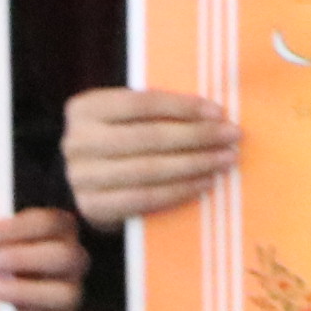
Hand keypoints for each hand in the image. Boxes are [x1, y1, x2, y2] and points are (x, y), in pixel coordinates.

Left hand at [0, 206, 90, 310]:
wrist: (13, 298)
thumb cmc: (1, 258)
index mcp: (61, 229)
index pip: (48, 223)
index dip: (15, 229)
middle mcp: (74, 259)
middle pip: (63, 256)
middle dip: (19, 258)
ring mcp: (72, 293)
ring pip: (63, 293)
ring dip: (20, 290)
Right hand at [65, 87, 239, 225]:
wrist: (84, 183)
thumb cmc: (117, 141)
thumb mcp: (124, 118)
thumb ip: (155, 111)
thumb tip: (212, 113)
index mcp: (85, 108)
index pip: (141, 103)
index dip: (183, 107)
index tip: (219, 112)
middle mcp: (77, 142)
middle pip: (148, 137)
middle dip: (197, 136)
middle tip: (232, 136)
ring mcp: (82, 177)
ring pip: (149, 170)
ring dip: (195, 164)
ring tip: (225, 160)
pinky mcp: (94, 207)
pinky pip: (145, 199)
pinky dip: (180, 191)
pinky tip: (205, 183)